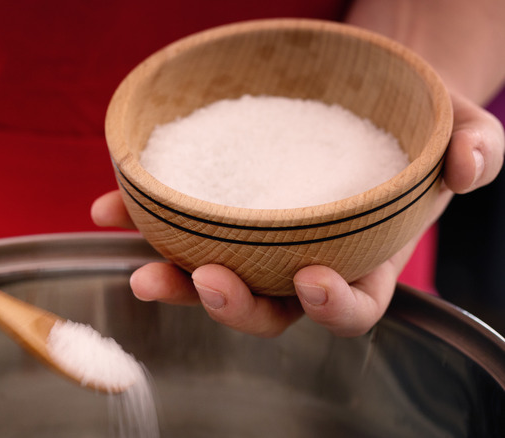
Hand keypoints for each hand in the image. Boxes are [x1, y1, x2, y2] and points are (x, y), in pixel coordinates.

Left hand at [91, 91, 503, 336]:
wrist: (368, 94)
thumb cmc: (417, 122)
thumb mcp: (459, 127)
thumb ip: (473, 147)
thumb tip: (467, 163)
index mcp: (365, 257)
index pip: (352, 307)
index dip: (331, 308)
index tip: (309, 283)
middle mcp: (305, 260)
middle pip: (269, 309)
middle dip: (235, 306)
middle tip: (206, 279)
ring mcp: (258, 240)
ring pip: (215, 279)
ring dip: (175, 279)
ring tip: (142, 266)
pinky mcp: (221, 211)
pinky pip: (181, 227)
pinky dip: (142, 220)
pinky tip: (110, 206)